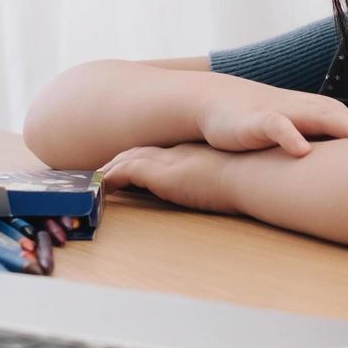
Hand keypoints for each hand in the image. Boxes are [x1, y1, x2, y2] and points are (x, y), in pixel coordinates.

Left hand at [98, 143, 240, 213]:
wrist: (253, 172)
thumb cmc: (253, 179)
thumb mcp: (235, 180)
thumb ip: (226, 184)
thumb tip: (237, 194)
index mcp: (192, 153)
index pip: (159, 153)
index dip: (141, 157)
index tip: (128, 164)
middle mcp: (175, 153)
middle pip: (138, 152)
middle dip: (118, 160)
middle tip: (100, 170)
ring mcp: (166, 161)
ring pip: (126, 161)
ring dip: (108, 170)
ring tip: (93, 180)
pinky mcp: (159, 173)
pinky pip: (123, 173)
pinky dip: (108, 180)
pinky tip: (99, 189)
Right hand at [196, 82, 347, 157]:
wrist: (219, 103)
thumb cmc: (266, 124)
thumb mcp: (300, 138)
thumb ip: (327, 150)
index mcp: (323, 115)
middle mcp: (309, 110)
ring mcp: (285, 113)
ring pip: (319, 117)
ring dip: (344, 128)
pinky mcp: (257, 121)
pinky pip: (276, 126)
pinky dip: (290, 135)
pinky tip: (302, 150)